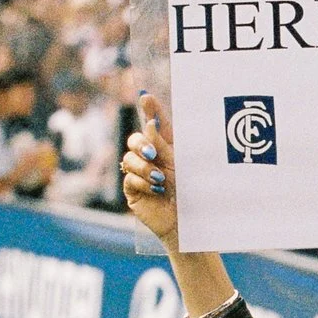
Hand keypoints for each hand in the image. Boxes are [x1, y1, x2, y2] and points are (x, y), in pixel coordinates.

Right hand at [120, 93, 179, 248]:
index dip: (150, 108)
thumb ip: (163, 145)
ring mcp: (139, 173)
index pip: (155, 124)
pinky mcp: (132, 189)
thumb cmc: (188, 192)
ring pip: (129, 158)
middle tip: (154, 155)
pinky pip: (128, 177)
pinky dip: (142, 182)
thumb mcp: (178, 164)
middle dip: (142, 144)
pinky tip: (155, 190)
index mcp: (166, 147)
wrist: (185, 221)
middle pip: (135, 139)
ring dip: (144, 167)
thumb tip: (149, 123)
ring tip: (160, 179)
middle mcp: (151, 157)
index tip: (146, 96)